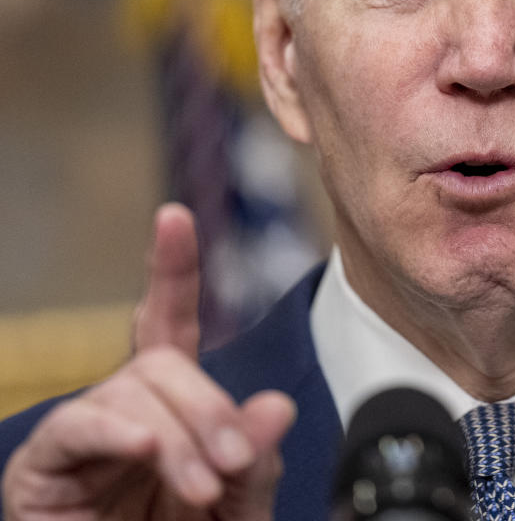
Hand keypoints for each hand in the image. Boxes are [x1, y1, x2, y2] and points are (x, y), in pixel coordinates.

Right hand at [1, 204, 296, 519]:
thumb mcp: (236, 510)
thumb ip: (256, 461)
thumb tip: (276, 405)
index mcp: (171, 412)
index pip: (169, 327)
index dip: (172, 271)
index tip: (174, 218)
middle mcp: (126, 412)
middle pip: (164, 361)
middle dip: (209, 405)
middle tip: (232, 462)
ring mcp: (82, 437)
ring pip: (130, 391)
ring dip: (178, 435)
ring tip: (202, 486)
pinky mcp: (42, 468)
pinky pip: (75, 427)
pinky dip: (117, 434)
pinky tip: (147, 449)